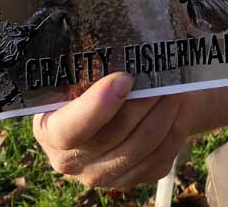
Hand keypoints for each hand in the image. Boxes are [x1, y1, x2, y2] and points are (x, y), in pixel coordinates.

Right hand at [32, 73, 189, 188]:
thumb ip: (92, 69)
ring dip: (165, 113)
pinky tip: (177, 110)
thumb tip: (122, 47)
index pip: (70, 129)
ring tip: (177, 89)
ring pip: (144, 146)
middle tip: (164, 76)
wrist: (112, 109)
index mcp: (50, 130)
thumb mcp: (81, 75)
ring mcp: (100, 175)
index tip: (124, 79)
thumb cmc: (94, 84)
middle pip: (116, 135)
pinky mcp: (129, 180)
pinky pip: (160, 158)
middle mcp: (70, 161)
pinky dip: (174, 130)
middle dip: (145, 101)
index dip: (98, 106)